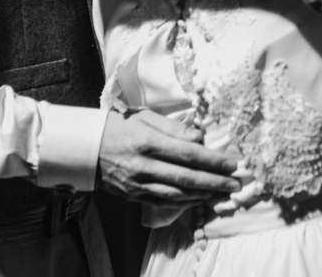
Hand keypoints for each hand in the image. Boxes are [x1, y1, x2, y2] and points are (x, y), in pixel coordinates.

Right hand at [97, 109, 240, 205]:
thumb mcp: (145, 118)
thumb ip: (174, 128)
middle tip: (235, 183)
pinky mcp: (133, 196)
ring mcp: (137, 184)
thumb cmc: (120, 127)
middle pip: (186, 177)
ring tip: (223, 193)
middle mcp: (142, 165)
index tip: (232, 163)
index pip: (187, 153)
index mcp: (147, 142)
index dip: (212, 160)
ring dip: (203, 195)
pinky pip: (163, 202)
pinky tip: (200, 199)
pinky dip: (185, 203)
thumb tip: (200, 138)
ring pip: (176, 194)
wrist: (86, 149)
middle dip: (214, 181)